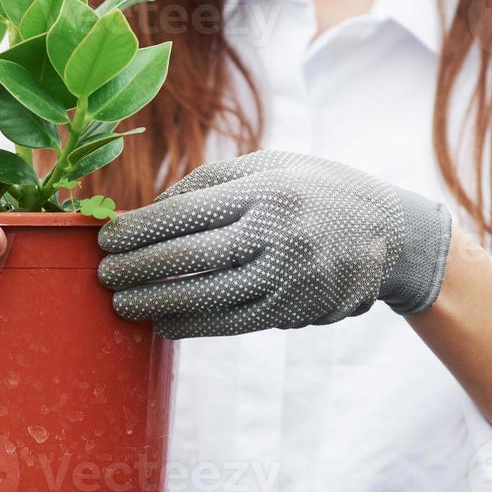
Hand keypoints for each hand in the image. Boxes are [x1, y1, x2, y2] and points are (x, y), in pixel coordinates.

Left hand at [96, 150, 451, 338]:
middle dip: (139, 268)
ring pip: (208, 296)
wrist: (389, 233)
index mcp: (266, 189)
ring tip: (122, 303)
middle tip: (102, 275)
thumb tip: (148, 214)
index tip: (106, 239)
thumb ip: (209, 184)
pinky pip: (233, 322)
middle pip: (191, 255)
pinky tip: (164, 321)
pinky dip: (193, 324)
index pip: (187, 212)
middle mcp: (278, 233)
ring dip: (158, 302)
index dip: (139, 230)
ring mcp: (289, 276)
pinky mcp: (295, 310)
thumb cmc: (313, 190)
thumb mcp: (269, 166)